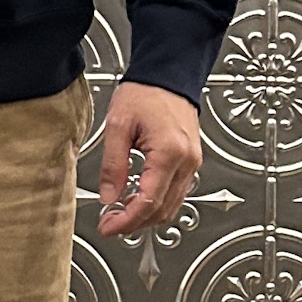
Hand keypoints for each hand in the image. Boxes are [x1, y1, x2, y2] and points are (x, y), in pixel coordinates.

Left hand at [97, 80, 201, 237]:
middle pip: (164, 210)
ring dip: (147, 215)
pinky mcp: (191, 160)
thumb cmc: (145, 92)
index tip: (108, 227)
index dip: (127, 221)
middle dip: (136, 223)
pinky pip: (176, 191)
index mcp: (169, 153)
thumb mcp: (118, 125)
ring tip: (120, 213)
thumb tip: (109, 196)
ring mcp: (192, 162)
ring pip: (172, 205)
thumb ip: (113, 164)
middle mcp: (186, 162)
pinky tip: (137, 198)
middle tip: (110, 224)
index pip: (149, 202)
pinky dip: (157, 201)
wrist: (167, 75)